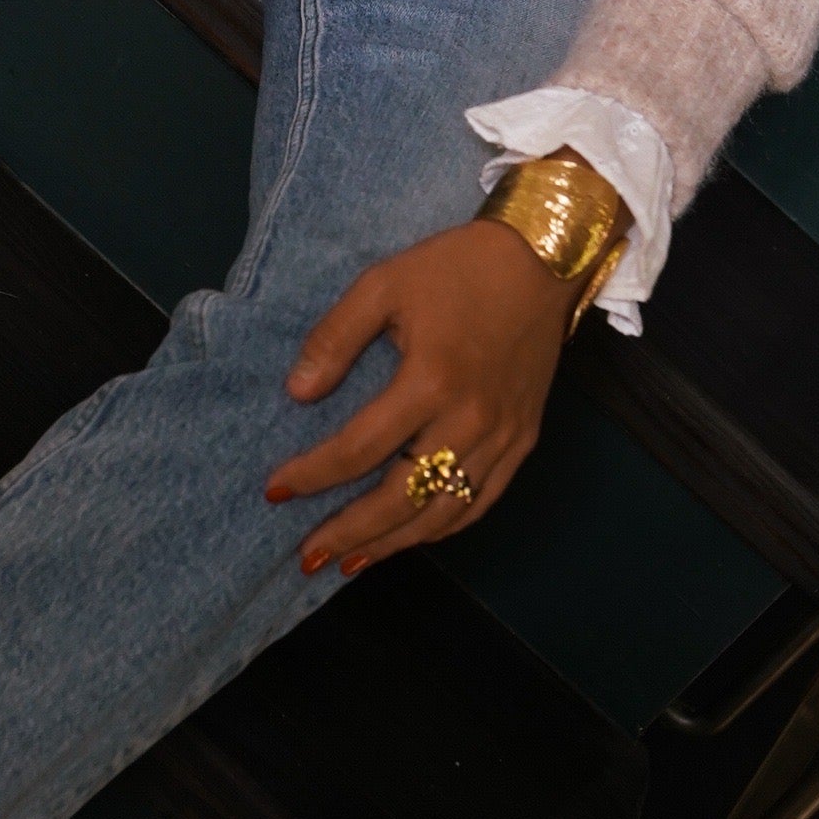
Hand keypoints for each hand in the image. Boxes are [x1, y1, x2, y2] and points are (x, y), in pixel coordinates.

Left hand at [265, 218, 573, 577]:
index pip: (359, 448)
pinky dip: (443, 528)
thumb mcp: (383, 283)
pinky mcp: (524, 440)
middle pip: (402, 498)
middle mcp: (470, 421)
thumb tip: (297, 394)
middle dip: (349, 532)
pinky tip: (412, 535)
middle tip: (307, 556)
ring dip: (394, 543)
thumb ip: (335, 338)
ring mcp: (503, 437)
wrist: (542, 257)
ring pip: (444, 513)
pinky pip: (481, 502)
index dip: (313, 475)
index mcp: (431, 380)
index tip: (275, 490)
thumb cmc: (456, 267)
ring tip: (350, 561)